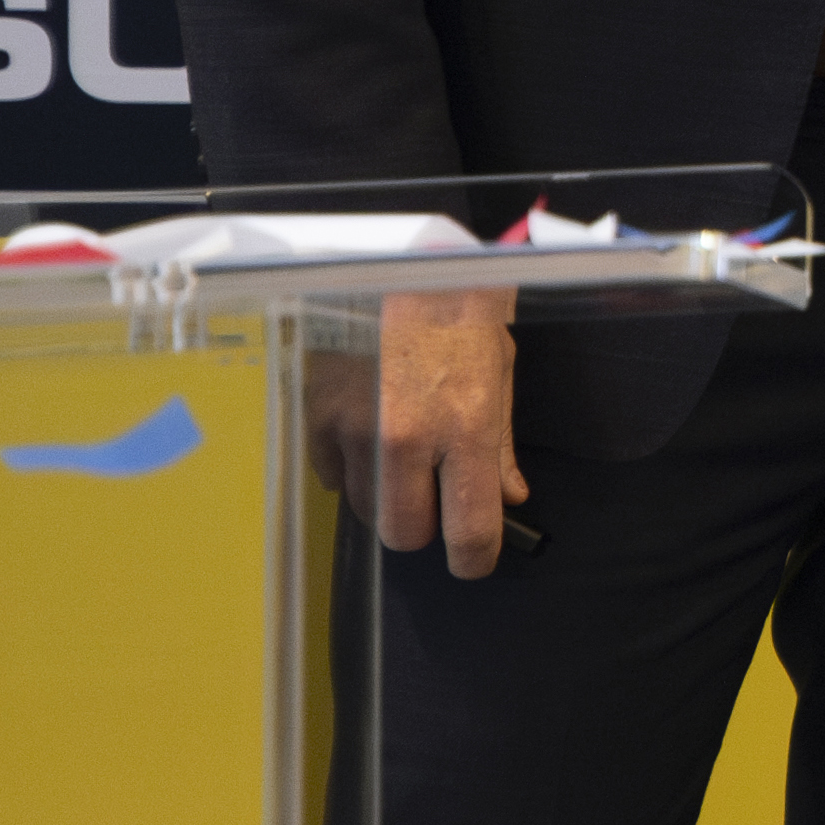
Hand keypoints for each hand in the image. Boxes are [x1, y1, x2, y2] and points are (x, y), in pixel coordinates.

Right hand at [318, 286, 522, 580]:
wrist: (399, 263)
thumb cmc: (459, 315)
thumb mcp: (497, 374)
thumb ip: (501, 444)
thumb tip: (508, 499)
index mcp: (466, 427)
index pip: (469, 529)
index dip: (473, 559)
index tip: (473, 561)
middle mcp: (407, 437)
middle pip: (404, 534)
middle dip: (422, 528)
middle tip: (434, 499)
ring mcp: (354, 429)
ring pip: (364, 508)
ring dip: (385, 495)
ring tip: (403, 449)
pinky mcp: (316, 416)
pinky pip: (331, 474)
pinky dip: (350, 465)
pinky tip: (368, 426)